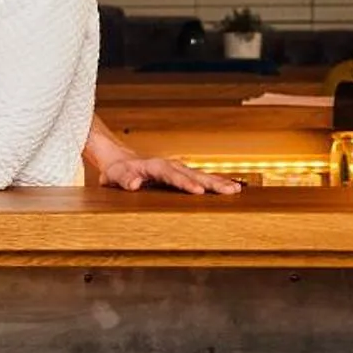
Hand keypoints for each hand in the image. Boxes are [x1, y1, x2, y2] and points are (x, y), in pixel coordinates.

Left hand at [100, 150, 242, 194]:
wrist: (121, 161)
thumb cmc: (118, 171)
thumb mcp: (115, 176)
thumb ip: (124, 179)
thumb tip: (135, 184)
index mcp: (154, 166)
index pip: (172, 175)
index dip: (185, 183)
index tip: (199, 191)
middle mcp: (170, 165)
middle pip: (193, 174)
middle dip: (212, 183)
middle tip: (230, 191)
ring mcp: (178, 169)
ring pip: (201, 175)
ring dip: (218, 182)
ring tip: (237, 190)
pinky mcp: (182, 174)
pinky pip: (201, 178)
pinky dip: (215, 183)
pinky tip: (230, 188)